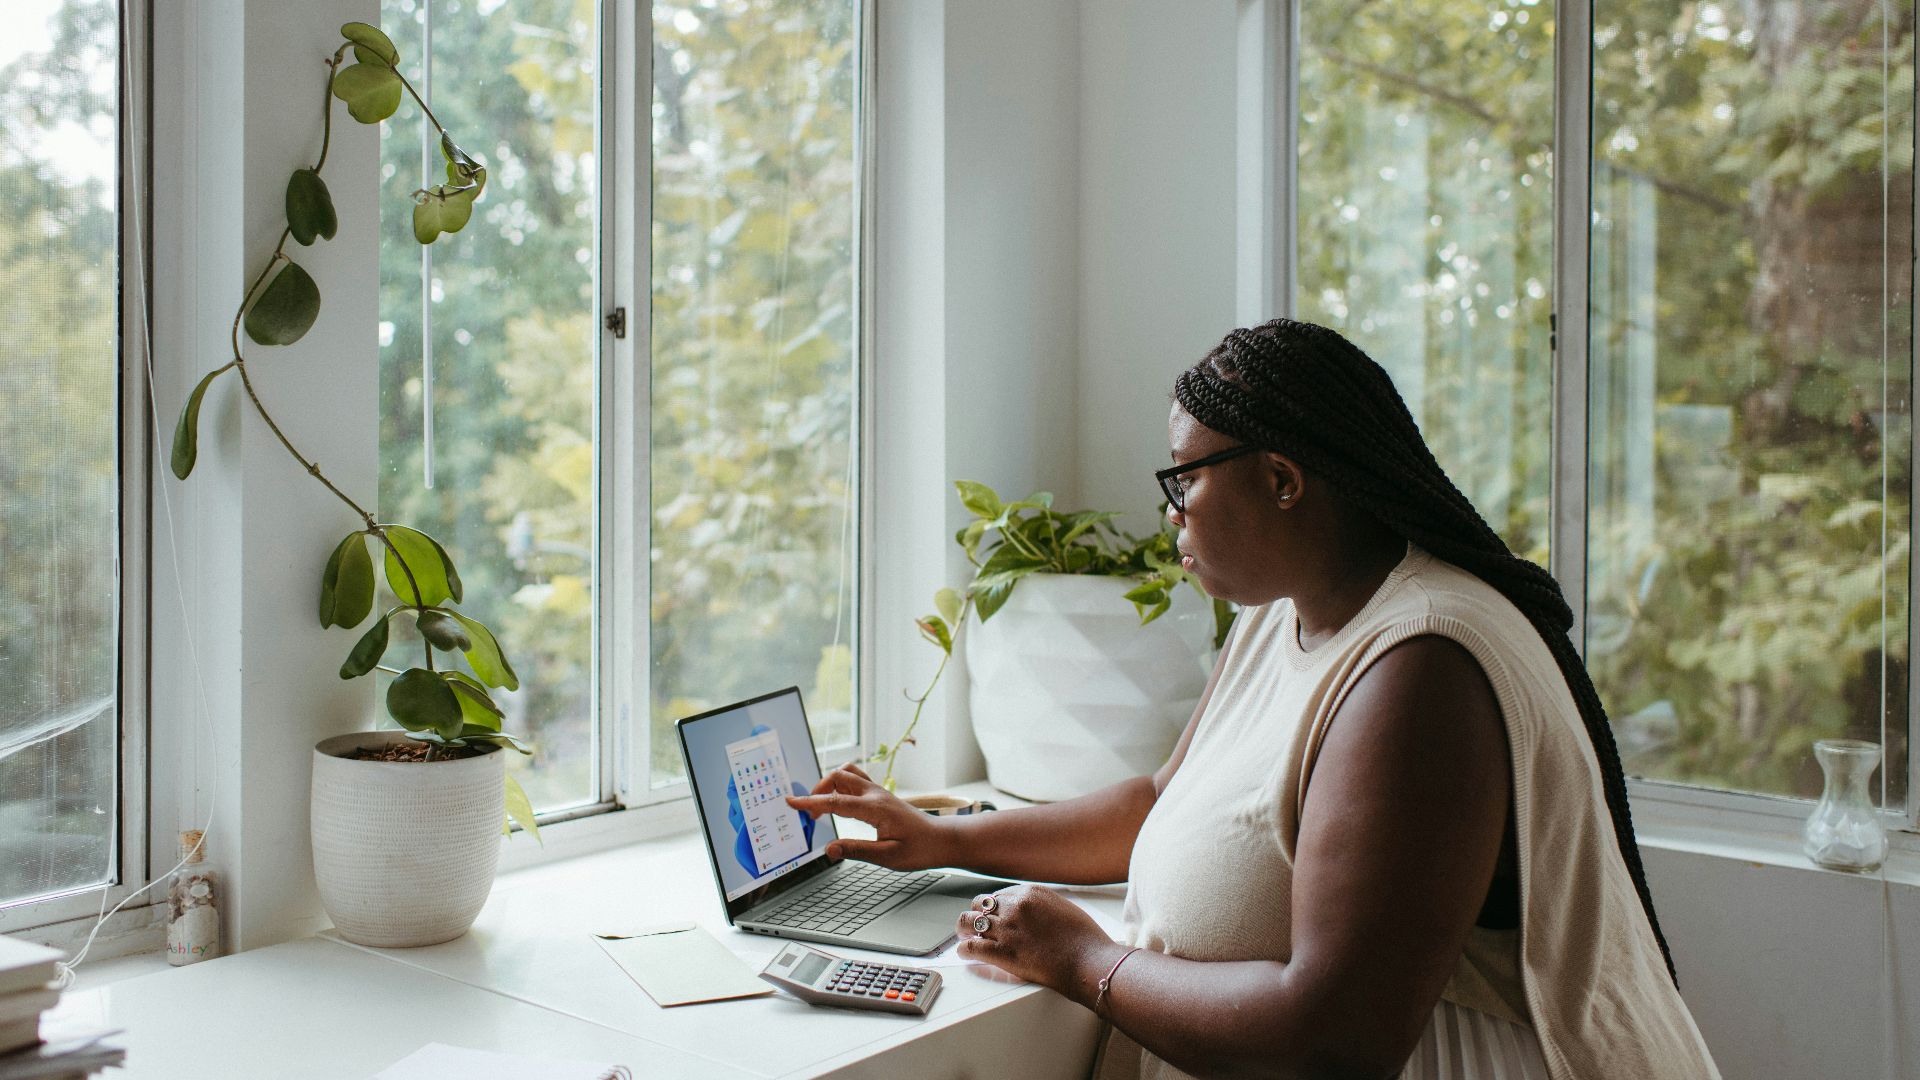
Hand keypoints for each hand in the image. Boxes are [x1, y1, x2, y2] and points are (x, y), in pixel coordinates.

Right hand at [785, 762, 953, 869]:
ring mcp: (879, 792)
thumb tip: (829, 849)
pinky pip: (856, 779)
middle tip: (809, 814)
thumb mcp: (888, 857)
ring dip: (829, 784)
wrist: (942, 840)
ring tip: (822, 805)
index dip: (811, 803)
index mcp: (875, 808)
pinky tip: (838, 802)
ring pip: (847, 773)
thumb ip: (857, 851)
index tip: (791, 802)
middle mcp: (876, 794)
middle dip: (818, 791)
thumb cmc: (920, 849)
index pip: (835, 802)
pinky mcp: (881, 795)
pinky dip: (840, 785)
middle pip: (838, 777)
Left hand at [956, 884, 1122, 996]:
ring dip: (964, 929)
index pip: (999, 895)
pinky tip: (963, 952)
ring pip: (970, 922)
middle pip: (980, 905)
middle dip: (976, 914)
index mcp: (1030, 893)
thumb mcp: (1062, 907)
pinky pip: (971, 947)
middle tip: (974, 924)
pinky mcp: (1003, 952)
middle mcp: (1015, 907)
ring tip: (963, 935)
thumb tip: (1029, 912)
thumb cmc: (1083, 938)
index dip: (993, 907)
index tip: (991, 915)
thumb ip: (1041, 906)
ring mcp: (1007, 929)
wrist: (1088, 960)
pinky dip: (963, 950)